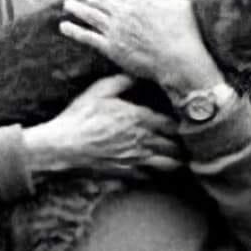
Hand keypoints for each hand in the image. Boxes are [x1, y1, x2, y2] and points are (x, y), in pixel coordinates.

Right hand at [23, 73, 184, 180]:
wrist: (62, 146)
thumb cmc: (80, 117)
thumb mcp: (99, 90)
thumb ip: (123, 81)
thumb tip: (137, 74)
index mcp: (140, 119)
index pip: (173, 124)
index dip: (182, 124)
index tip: (185, 122)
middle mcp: (143, 141)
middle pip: (176, 147)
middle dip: (184, 145)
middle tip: (189, 142)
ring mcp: (135, 159)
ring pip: (168, 165)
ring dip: (176, 161)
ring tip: (181, 159)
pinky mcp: (124, 172)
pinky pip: (149, 176)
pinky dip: (156, 174)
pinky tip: (156, 169)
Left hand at [61, 0, 222, 95]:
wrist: (178, 59)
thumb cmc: (184, 33)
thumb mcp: (178, 3)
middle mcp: (124, 11)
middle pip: (103, 2)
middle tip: (85, 0)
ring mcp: (115, 29)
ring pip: (90, 15)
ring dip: (77, 8)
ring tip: (67, 5)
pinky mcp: (110, 47)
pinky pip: (86, 36)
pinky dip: (73, 30)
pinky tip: (63, 26)